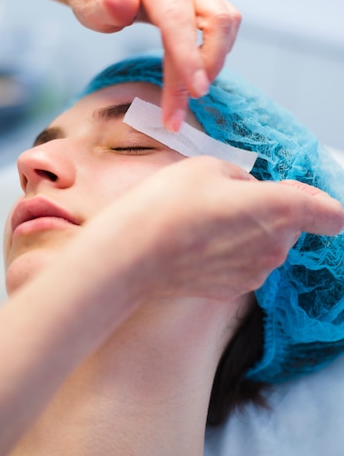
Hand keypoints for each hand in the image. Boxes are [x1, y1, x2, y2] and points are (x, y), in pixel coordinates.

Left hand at [67, 0, 240, 129]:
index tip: (196, 92)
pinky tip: (195, 71)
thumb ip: (104, 6)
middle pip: (214, 20)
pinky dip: (216, 52)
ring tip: (188, 92)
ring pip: (226, 22)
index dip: (188, 56)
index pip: (176, 16)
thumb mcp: (86, 3)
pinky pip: (225, 22)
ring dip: (214, 62)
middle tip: (181, 109)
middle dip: (206, 68)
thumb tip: (124, 2)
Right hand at [101, 157, 343, 300]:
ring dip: (247, 231)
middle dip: (268, 209)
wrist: (132, 253)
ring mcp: (255, 272)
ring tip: (205, 221)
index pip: (330, 214)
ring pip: (265, 244)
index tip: (301, 196)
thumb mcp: (209, 166)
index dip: (320, 203)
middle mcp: (276, 247)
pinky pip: (245, 263)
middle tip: (227, 198)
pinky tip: (198, 242)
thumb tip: (246, 192)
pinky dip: (230, 252)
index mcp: (279, 209)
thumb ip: (242, 178)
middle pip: (291, 225)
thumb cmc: (168, 205)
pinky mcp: (233, 289)